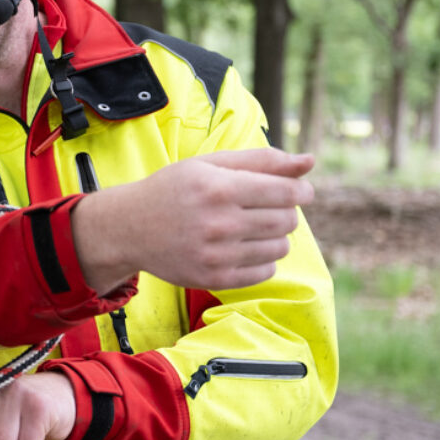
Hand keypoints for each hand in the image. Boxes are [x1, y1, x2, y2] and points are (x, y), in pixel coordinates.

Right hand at [73, 148, 313, 292]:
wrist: (128, 228)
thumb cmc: (173, 190)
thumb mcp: (210, 165)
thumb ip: (262, 160)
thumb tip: (310, 161)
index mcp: (219, 188)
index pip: (287, 193)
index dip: (301, 191)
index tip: (298, 191)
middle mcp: (218, 223)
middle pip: (287, 221)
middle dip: (285, 212)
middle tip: (263, 208)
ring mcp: (216, 255)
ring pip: (280, 248)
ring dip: (274, 237)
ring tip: (250, 229)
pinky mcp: (214, 279)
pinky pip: (265, 272)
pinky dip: (261, 260)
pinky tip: (240, 248)